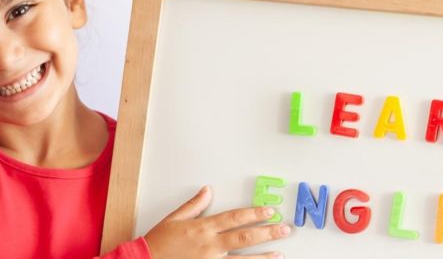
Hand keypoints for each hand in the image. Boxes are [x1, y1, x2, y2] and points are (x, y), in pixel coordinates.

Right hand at [144, 186, 290, 258]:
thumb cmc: (159, 243)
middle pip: (244, 238)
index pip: (234, 218)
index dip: (254, 213)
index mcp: (203, 228)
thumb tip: (207, 190)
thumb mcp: (174, 218)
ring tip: (280, 254)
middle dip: (267, 233)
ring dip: (263, 258)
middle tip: (284, 229)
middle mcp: (210, 246)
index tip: (269, 211)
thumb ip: (194, 205)